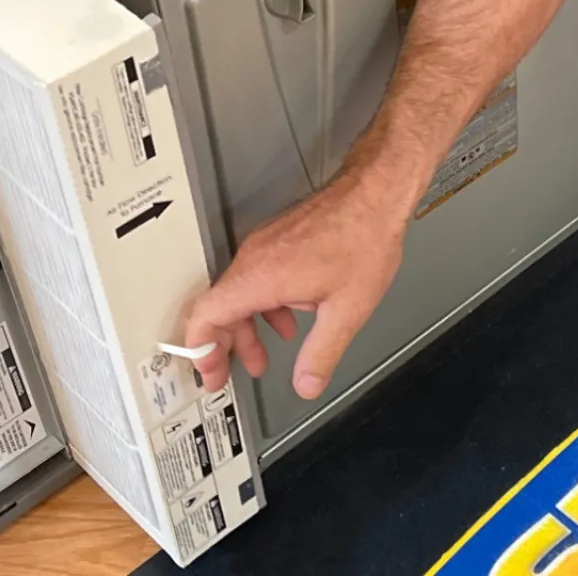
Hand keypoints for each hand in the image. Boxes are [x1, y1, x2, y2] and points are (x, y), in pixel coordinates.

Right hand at [183, 171, 409, 399]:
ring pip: (239, 292)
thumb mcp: (346, 311)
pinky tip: (291, 317)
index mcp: (260, 277)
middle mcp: (254, 258)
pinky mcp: (278, 238)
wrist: (376, 193)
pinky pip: (256, 276)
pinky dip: (265, 304)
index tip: (209, 374)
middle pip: (219, 307)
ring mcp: (264, 244)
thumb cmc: (363, 239)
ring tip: (264, 354)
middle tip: (230, 372)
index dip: (201, 351)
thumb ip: (321, 353)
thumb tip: (306, 385)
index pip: (206, 316)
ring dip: (248, 326)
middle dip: (225, 346)